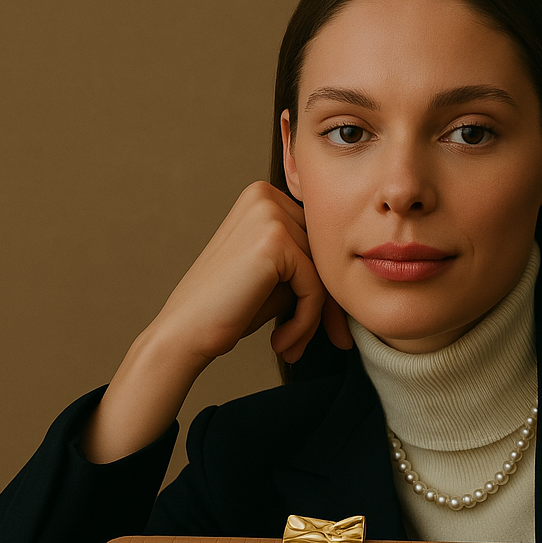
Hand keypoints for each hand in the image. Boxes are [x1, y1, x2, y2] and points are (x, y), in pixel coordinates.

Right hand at [154, 180, 349, 365]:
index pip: (317, 240)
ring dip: (314, 318)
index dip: (326, 285)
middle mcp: (265, 196)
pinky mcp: (274, 242)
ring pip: (323, 272)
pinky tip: (282, 343)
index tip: (326, 327)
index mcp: (263, 196)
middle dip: (328, 304)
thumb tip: (356, 270)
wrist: (185, 332)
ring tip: (292, 346)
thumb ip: (308, 261)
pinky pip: (315, 288)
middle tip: (325, 343)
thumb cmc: (228, 309)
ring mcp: (269, 214)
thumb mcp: (275, 275)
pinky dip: (305, 322)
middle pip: (324, 253)